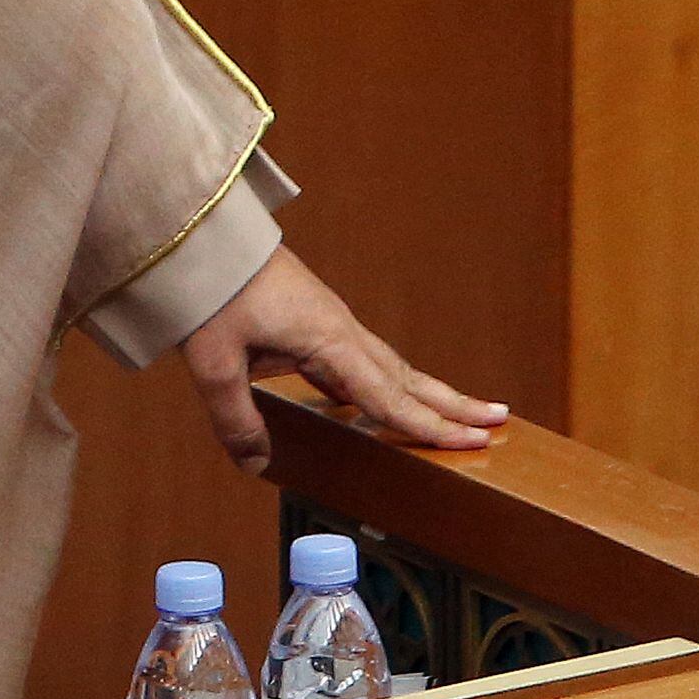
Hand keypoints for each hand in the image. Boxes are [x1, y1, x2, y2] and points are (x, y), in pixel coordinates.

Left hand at [180, 248, 506, 476]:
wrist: (199, 233)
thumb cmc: (209, 292)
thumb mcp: (214, 363)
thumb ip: (235, 418)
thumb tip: (255, 465)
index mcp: (328, 340)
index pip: (389, 395)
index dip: (429, 425)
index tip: (472, 443)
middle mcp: (341, 330)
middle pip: (407, 377)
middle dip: (452, 404)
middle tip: (498, 423)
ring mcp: (331, 322)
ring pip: (391, 366)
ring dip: (428, 391)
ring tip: (461, 411)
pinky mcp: (316, 320)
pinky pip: (364, 360)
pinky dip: (389, 381)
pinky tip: (386, 397)